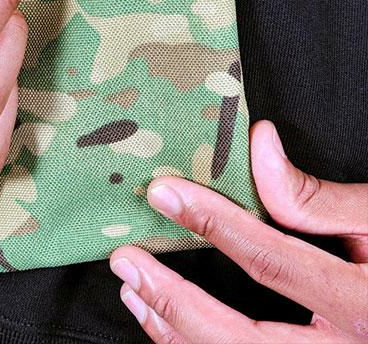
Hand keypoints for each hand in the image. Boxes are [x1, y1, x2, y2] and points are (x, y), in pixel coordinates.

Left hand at [110, 121, 367, 342]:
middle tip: (127, 262)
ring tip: (136, 295)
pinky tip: (171, 330)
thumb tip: (260, 146)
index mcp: (367, 307)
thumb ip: (320, 198)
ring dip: (175, 334)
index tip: (163, 193)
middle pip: (239, 340)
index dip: (211, 223)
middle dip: (172, 300)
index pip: (271, 261)